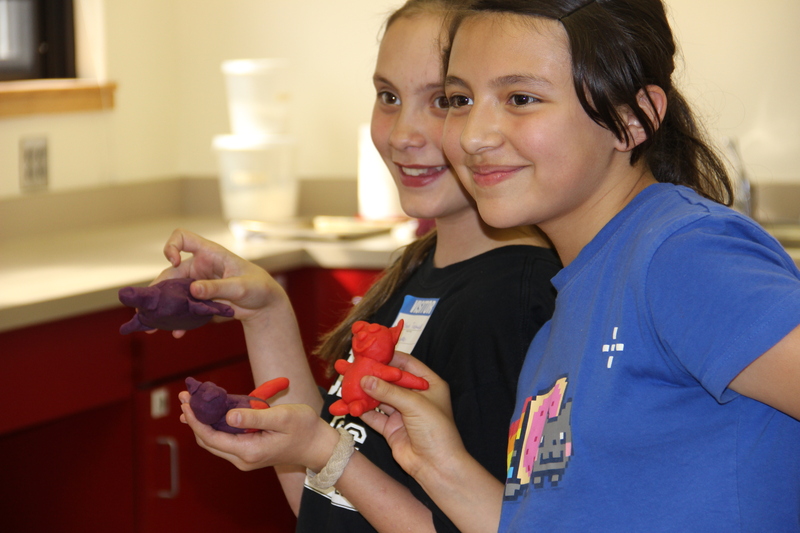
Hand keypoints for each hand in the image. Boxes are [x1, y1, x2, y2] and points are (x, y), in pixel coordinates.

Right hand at [155, 229, 286, 336]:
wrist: (264, 305)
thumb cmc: (258, 286)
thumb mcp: (241, 287)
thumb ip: (218, 288)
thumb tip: (193, 290)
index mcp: (209, 254)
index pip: (182, 238)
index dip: (172, 246)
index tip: (173, 261)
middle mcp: (199, 268)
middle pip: (170, 273)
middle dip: (156, 289)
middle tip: (146, 306)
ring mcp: (197, 285)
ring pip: (172, 293)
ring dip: (162, 308)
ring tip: (152, 325)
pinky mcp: (199, 301)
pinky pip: (183, 309)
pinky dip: (178, 320)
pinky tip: (176, 332)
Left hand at [178, 391, 338, 471]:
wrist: (317, 446)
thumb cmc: (304, 428)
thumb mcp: (281, 417)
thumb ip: (254, 416)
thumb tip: (227, 415)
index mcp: (249, 450)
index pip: (210, 436)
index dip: (195, 419)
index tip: (187, 401)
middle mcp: (243, 458)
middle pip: (208, 440)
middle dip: (194, 419)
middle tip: (186, 397)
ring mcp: (245, 457)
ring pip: (214, 441)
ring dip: (202, 422)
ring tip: (193, 403)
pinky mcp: (249, 452)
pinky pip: (225, 440)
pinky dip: (215, 425)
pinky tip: (211, 412)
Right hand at [360, 353, 504, 532]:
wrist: (437, 467)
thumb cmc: (437, 432)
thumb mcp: (414, 405)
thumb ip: (388, 392)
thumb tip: (365, 379)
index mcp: (429, 384)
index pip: (406, 364)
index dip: (388, 358)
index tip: (369, 353)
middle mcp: (415, 396)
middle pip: (389, 380)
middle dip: (371, 374)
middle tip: (353, 366)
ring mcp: (402, 413)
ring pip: (379, 397)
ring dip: (364, 392)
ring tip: (346, 383)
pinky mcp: (391, 428)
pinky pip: (374, 415)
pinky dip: (362, 410)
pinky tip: (350, 404)